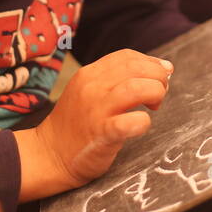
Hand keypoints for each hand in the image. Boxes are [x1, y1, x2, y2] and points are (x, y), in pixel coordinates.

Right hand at [17, 49, 170, 198]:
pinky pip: (131, 122)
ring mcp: (96, 110)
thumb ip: (117, 80)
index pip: (126, 56)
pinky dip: (144, 122)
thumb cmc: (77, 124)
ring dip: (155, 93)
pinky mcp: (102, 133)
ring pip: (136, 88)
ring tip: (154, 105)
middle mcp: (92, 87)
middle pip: (135, 68)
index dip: (150, 62)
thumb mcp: (89, 91)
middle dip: (158, 77)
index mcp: (89, 74)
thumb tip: (162, 68)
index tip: (160, 75)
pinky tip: (142, 125)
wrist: (49, 155)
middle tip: (159, 93)